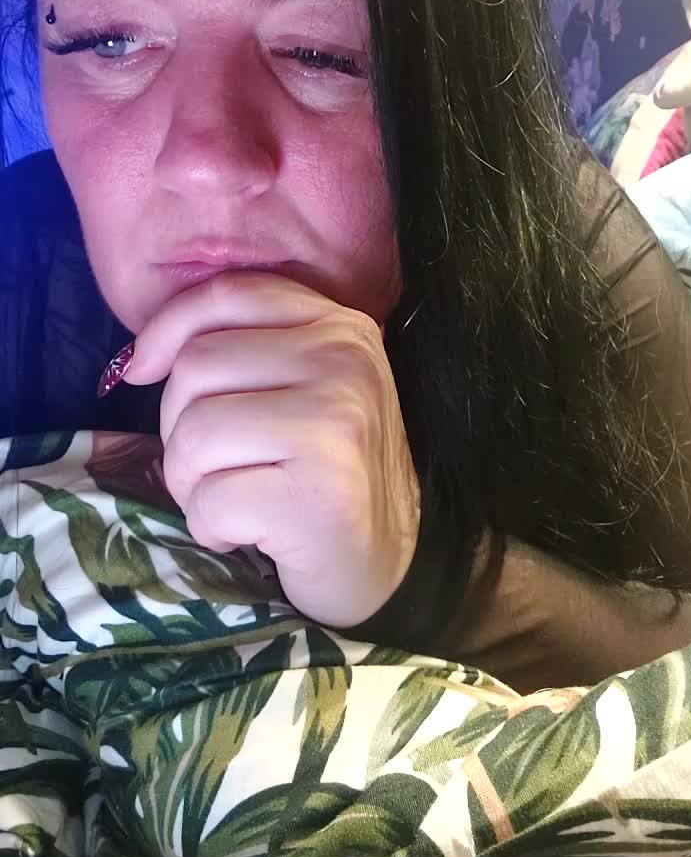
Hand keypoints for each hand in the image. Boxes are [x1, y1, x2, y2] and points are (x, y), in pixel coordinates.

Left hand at [123, 272, 420, 628]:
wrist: (387, 561)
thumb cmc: (323, 474)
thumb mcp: (299, 387)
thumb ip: (240, 350)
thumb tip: (138, 361)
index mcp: (339, 327)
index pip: (227, 295)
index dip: (167, 330)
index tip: (143, 372)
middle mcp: (344, 363)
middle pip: (196, 368)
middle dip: (179, 428)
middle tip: (218, 468)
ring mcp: (335, 426)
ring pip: (194, 434)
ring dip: (190, 484)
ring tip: (230, 502)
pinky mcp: (318, 496)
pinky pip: (210, 501)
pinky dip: (210, 528)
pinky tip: (247, 534)